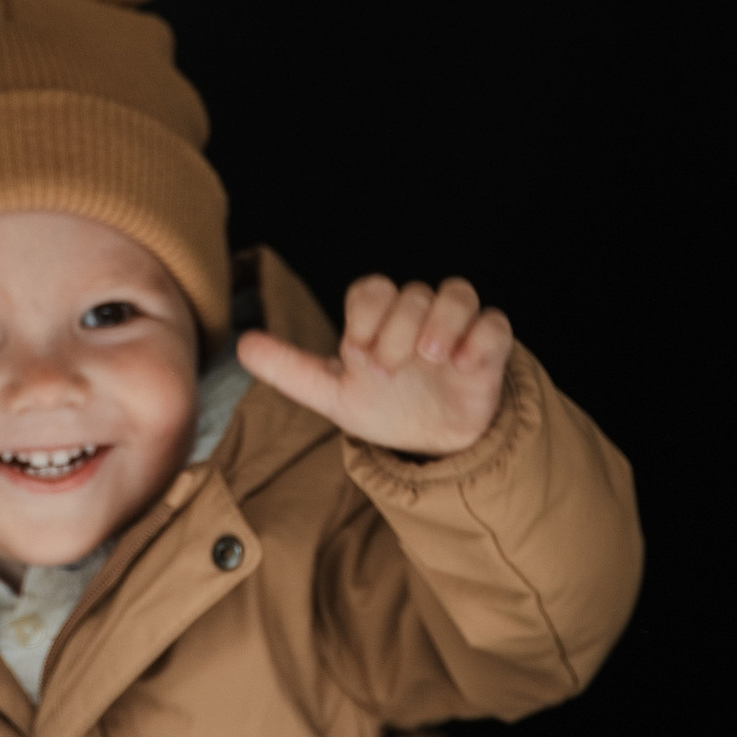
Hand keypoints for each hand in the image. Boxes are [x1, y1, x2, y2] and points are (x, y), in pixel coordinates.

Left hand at [238, 273, 512, 456]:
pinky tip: (462, 364)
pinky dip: (480, 338)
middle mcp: (418, 314)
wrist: (429, 445)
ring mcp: (456, 329)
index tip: (356, 352)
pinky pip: (494, 325)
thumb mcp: (332, 394)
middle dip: (397, 326)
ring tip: (429, 356)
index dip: (364, 314)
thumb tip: (242, 345)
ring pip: (457, 293)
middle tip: (385, 367)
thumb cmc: (381, 407)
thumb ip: (289, 368)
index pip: (371, 290)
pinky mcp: (489, 349)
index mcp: (379, 318)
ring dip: (441, 320)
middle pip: (412, 292)